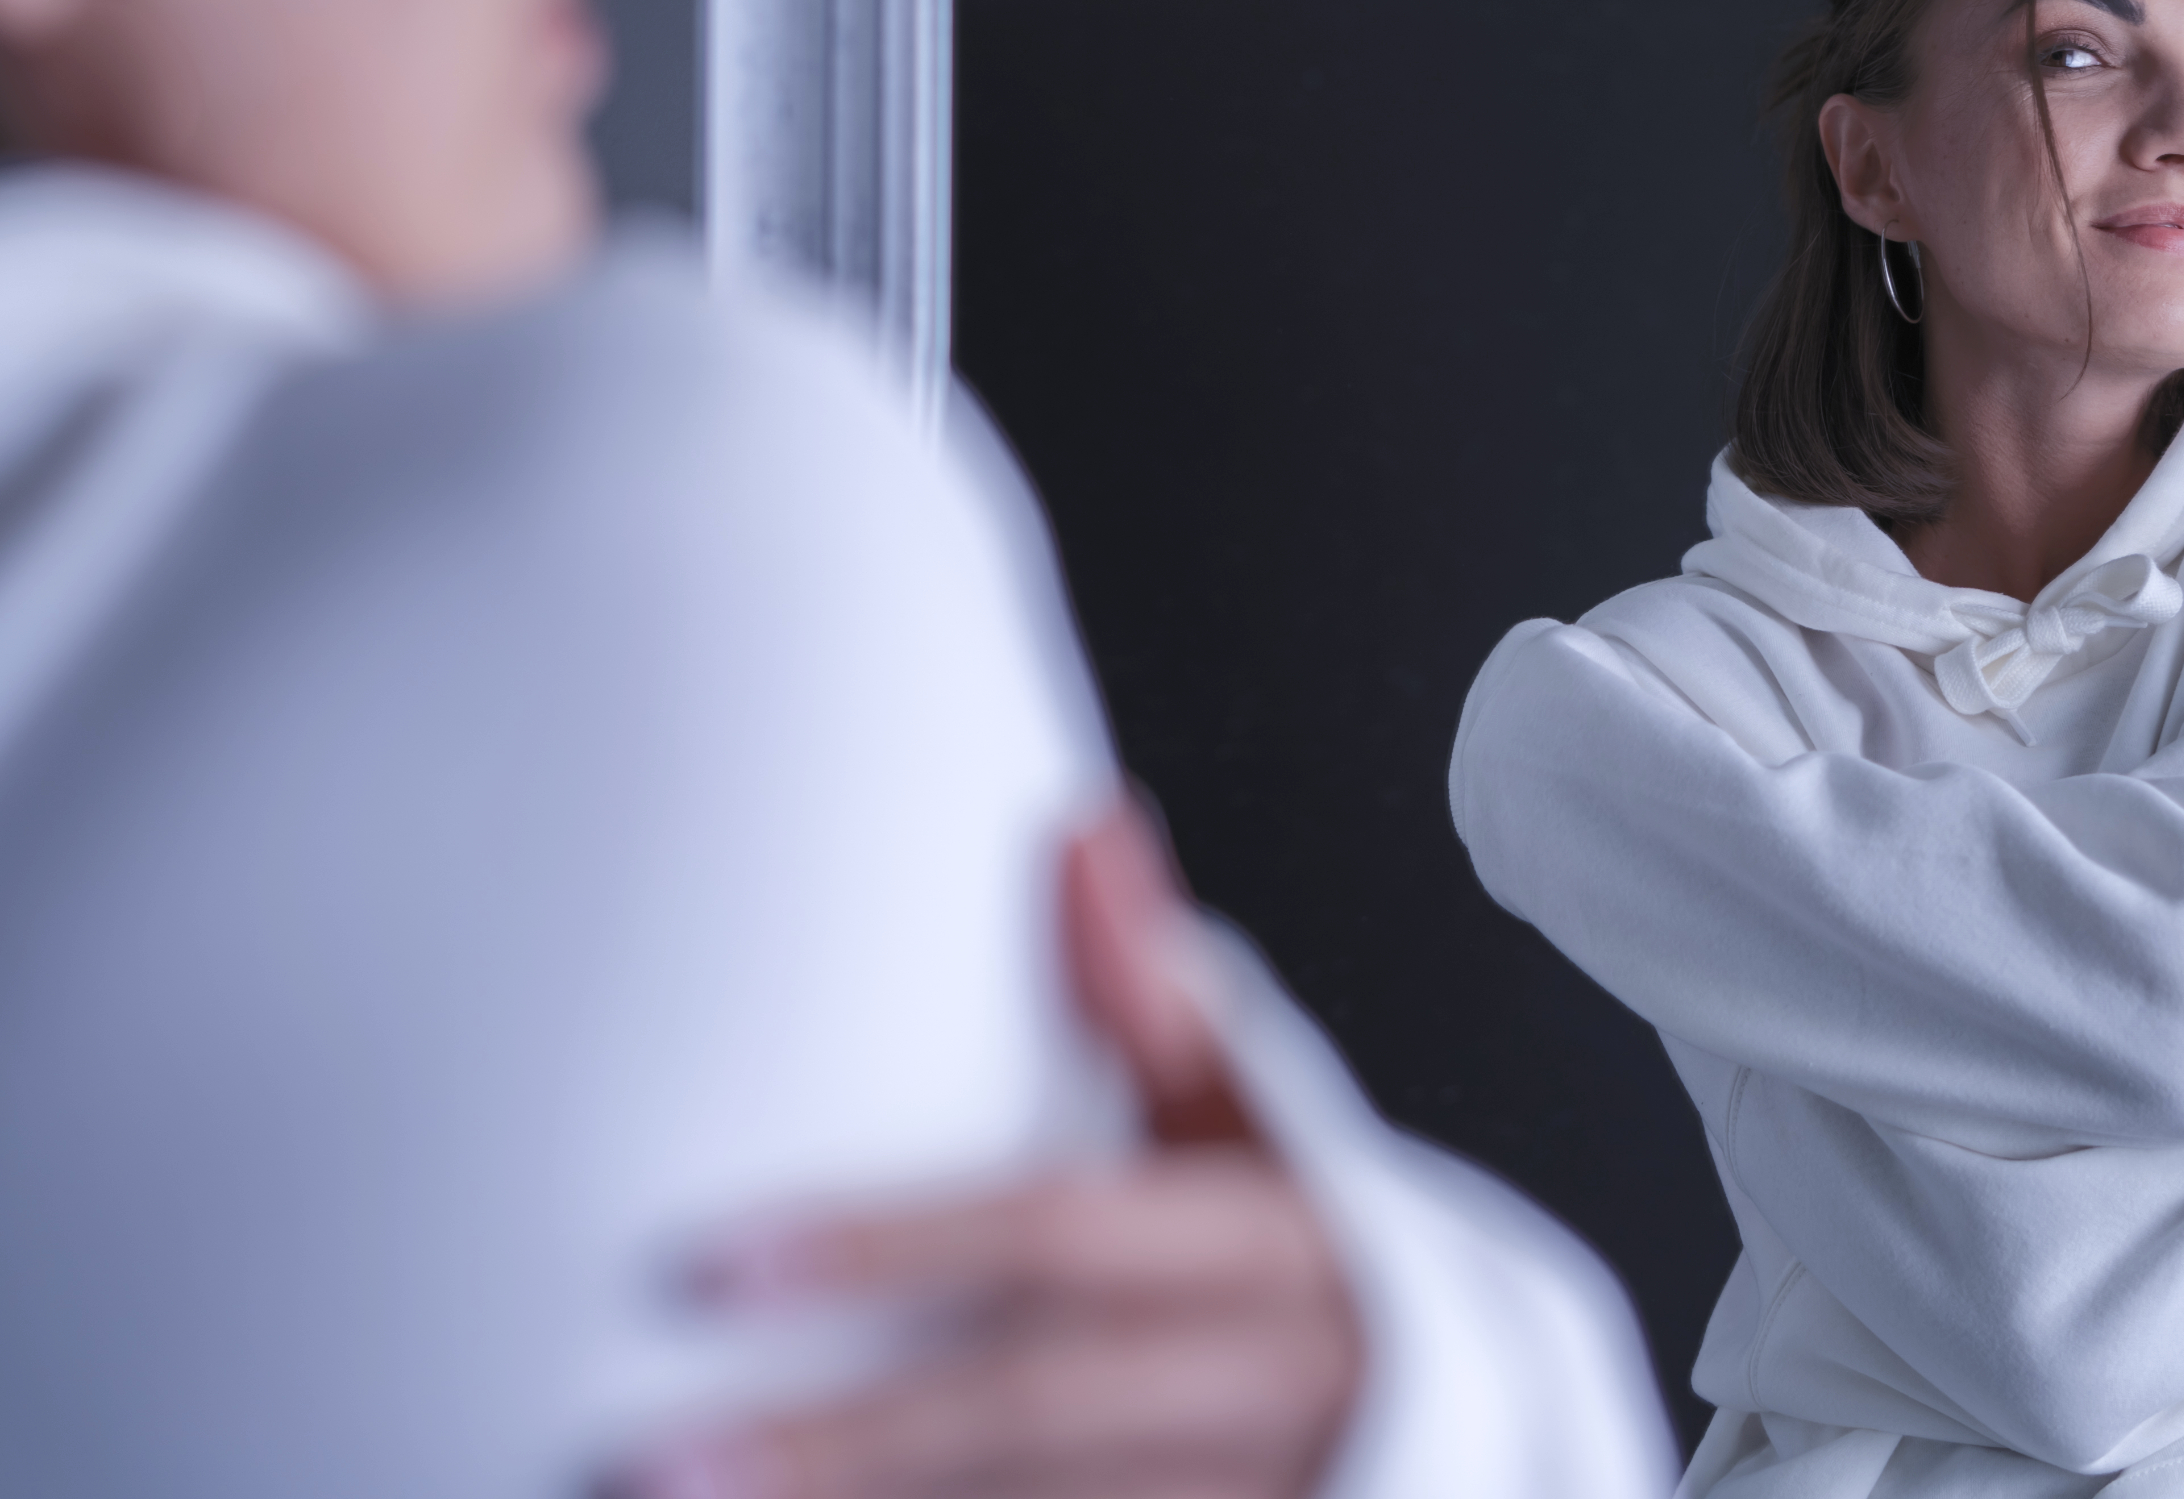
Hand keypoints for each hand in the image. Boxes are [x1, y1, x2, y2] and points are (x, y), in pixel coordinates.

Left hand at [617, 799, 1365, 1498]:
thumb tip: (1082, 820)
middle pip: (1041, 1409)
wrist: (1461, 1420)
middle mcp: (1263, 1380)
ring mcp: (1247, 1491)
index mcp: (1274, 1240)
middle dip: (849, 1439)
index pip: (1063, 1234)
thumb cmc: (1314, 1248)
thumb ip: (1151, 989)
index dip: (893, 1247)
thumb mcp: (1258, 1119)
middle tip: (652, 1457)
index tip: (720, 1264)